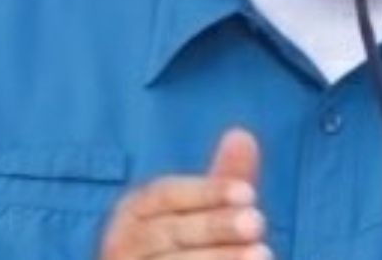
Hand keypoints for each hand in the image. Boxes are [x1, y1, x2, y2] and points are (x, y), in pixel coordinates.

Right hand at [98, 128, 270, 259]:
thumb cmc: (190, 250)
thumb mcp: (207, 214)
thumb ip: (224, 180)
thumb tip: (242, 134)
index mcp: (133, 213)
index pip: (165, 194)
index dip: (208, 192)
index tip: (249, 193)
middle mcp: (120, 244)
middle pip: (169, 232)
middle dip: (216, 226)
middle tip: (258, 223)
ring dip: (218, 258)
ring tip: (262, 253)